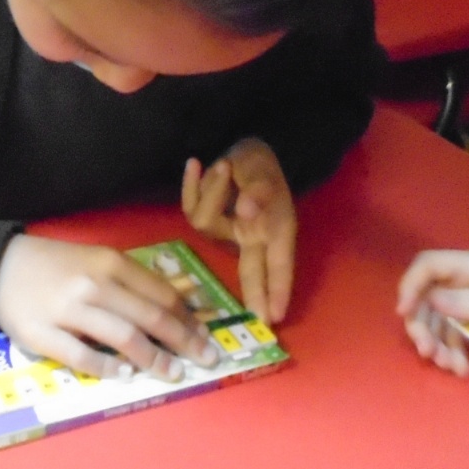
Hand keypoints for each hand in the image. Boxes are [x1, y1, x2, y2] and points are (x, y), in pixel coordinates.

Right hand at [0, 234, 219, 380]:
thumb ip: (131, 282)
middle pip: (150, 317)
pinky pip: (81, 357)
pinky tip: (125, 376)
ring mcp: (67, 311)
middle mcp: (93, 285)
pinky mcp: (42, 335)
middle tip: (206, 359)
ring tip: (173, 373)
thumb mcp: (96, 260)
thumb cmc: (55, 266)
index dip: (188, 318)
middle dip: (184, 341)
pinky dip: (107, 368)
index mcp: (109, 263)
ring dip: (154, 358)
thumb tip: (178, 310)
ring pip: (122, 337)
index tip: (205, 336)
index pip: (160, 293)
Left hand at [181, 138, 295, 322]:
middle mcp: (251, 236)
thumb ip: (259, 191)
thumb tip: (246, 212)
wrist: (244, 150)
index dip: (278, 289)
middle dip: (256, 295)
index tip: (276, 315)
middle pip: (251, 271)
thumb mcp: (264, 170)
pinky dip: (191, 184)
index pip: (278, 264)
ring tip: (225, 165)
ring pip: (206, 223)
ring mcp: (226, 230)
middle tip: (260, 319)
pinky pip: (190, 208)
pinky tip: (195, 164)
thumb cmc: (260, 165)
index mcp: (275, 229)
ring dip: (212, 190)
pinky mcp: (205, 218)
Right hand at [395, 250, 468, 375]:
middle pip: (428, 299)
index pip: (427, 266)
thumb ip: (467, 303)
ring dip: (440, 345)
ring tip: (451, 368)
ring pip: (442, 323)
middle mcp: (468, 283)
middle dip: (423, 326)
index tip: (404, 314)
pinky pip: (461, 337)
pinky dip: (457, 352)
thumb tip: (430, 301)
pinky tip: (463, 370)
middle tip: (429, 353)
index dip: (410, 286)